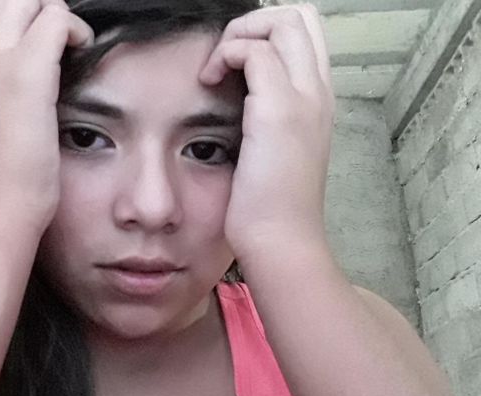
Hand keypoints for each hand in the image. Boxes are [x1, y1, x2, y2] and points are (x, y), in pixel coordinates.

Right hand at [0, 0, 93, 237]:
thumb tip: (23, 78)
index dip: (6, 8)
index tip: (33, 35)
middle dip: (32, 4)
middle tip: (54, 35)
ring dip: (52, 12)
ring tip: (67, 43)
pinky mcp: (27, 76)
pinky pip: (55, 18)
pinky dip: (74, 29)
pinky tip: (82, 52)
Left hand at [200, 4, 334, 255]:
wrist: (281, 240)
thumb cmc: (271, 206)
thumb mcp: (276, 154)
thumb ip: (268, 121)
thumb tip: (242, 102)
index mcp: (318, 102)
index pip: (305, 35)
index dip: (267, 33)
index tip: (235, 65)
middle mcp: (318, 93)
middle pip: (300, 16)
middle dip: (254, 23)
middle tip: (226, 58)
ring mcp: (303, 99)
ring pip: (282, 21)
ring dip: (238, 35)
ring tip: (216, 70)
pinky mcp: (278, 112)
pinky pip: (252, 52)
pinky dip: (225, 55)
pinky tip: (208, 84)